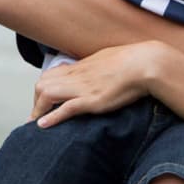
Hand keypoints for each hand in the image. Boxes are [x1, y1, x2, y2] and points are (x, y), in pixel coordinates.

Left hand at [30, 41, 162, 126]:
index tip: (44, 100)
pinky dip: (52, 117)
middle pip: (42, 84)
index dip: (43, 87)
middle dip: (36, 101)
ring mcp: (83, 87)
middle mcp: (78, 75)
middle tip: (39, 114)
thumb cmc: (135, 60)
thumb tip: (95, 68)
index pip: (51, 74)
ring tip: (36, 123)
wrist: (147, 63)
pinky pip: (65, 108)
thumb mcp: (110, 59)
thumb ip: (98, 65)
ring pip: (47, 94)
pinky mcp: (92, 100)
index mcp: (83, 65)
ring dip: (38, 110)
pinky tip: (43, 125)